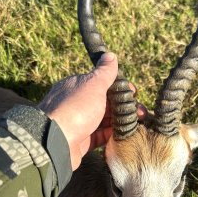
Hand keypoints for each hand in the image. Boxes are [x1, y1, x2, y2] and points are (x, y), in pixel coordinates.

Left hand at [38, 53, 146, 169]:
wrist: (56, 141)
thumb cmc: (76, 108)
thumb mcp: (93, 85)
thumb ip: (105, 72)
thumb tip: (110, 55)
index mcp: (79, 87)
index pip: (103, 84)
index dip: (120, 88)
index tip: (134, 93)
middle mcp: (79, 104)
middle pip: (106, 104)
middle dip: (125, 107)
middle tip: (141, 113)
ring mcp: (80, 123)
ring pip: (105, 121)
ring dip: (121, 121)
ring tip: (138, 124)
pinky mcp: (83, 141)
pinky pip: (101, 137)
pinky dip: (113, 135)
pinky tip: (126, 135)